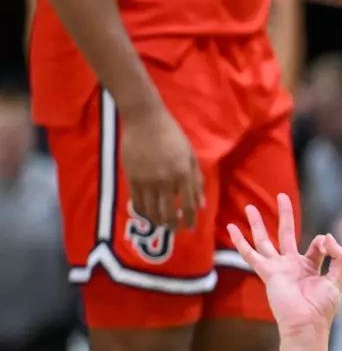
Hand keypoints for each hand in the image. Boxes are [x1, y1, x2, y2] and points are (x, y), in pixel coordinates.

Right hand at [122, 104, 203, 229]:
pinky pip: (136, 201)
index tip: (190, 228)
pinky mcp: (131, 177)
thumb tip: (200, 205)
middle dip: (173, 225)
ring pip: (151, 210)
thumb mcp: (190, 155)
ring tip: (161, 225)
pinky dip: (142, 212)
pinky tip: (147, 214)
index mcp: (183, 174)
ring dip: (157, 221)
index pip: (188, 205)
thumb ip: (196, 180)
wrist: (144, 120)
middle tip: (175, 230)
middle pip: (168, 212)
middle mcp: (165, 180)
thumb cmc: (172, 135)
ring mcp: (146, 180)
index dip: (189, 220)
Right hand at [228, 194, 341, 340]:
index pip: (317, 246)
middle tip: (282, 196)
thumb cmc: (323, 307)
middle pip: (287, 234)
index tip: (326, 244)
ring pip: (265, 240)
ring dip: (258, 223)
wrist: (307, 324)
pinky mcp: (267, 272)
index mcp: (311, 267)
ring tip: (250, 206)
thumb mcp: (338, 278)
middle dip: (285, 215)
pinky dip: (240, 241)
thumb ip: (339, 256)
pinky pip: (250, 254)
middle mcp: (292, 265)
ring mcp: (278, 268)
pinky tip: (231, 228)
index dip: (324, 242)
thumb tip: (326, 235)